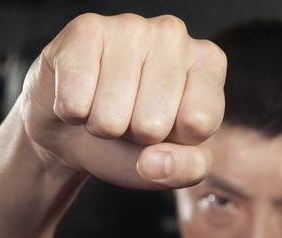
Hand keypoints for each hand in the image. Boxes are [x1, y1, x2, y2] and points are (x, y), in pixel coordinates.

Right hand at [20, 13, 225, 188]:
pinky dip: (73, 113)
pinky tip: (81, 94)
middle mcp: (174, 34)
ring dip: (103, 126)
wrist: (78, 127)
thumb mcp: (175, 163)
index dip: (176, 141)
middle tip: (130, 118)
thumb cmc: (135, 140)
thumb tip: (153, 163)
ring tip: (106, 107)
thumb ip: (187, 168)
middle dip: (136, 135)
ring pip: (110, 115)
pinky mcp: (85, 31)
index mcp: (209, 64)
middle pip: (153, 123)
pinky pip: (75, 102)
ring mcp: (129, 26)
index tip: (168, 128)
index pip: (199, 122)